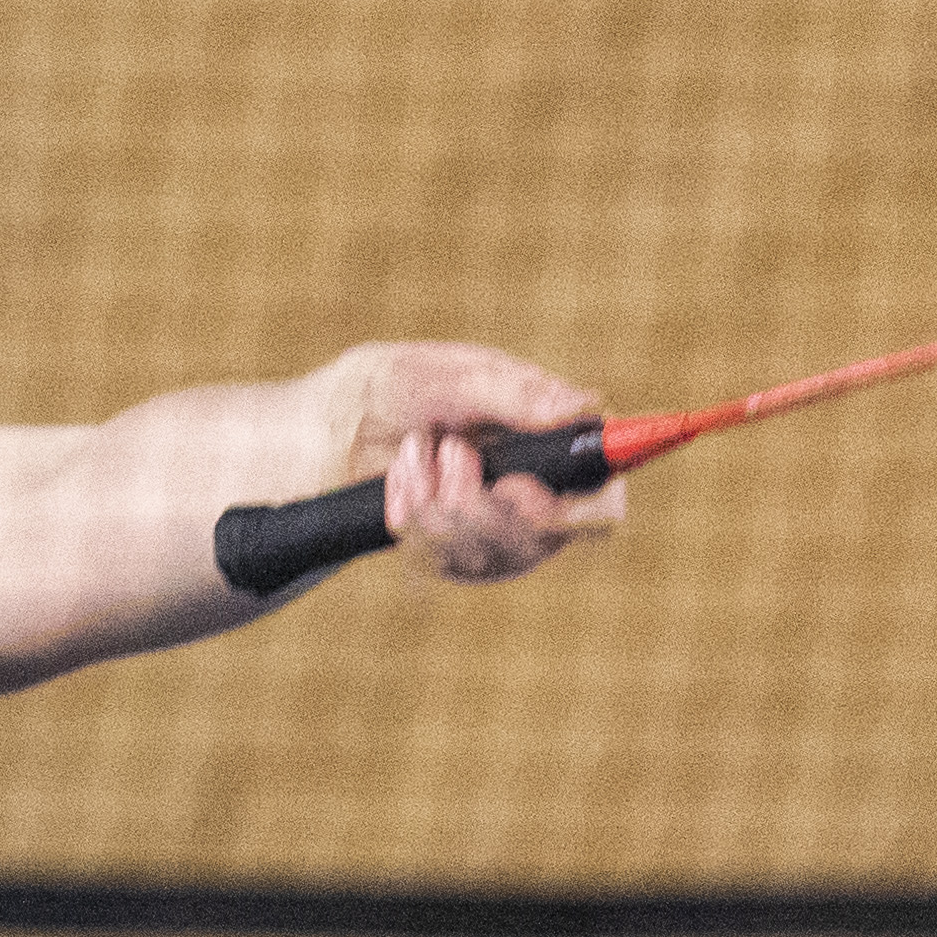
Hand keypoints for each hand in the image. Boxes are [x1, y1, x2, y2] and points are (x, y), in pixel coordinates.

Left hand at [321, 342, 623, 581]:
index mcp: (556, 446)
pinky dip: (411, 517)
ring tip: (414, 451)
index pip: (603, 504)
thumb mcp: (450, 376)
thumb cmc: (399, 387)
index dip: (578, 512)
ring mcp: (496, 533)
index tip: (518, 490)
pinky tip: (400, 480)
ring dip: (436, 501)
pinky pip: (441, 561)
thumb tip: (586, 405)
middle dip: (478, 501)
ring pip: (487, 554)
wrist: (333, 427)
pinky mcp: (454, 555)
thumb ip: (518, 392)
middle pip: (541, 541)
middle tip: (449, 451)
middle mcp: (537, 497)